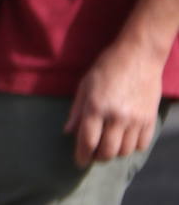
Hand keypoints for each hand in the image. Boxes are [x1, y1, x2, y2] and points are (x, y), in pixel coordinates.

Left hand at [64, 39, 165, 165]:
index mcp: (96, 107)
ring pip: (125, 151)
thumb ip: (77, 110)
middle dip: (98, 157)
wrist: (139, 56)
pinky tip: (125, 140)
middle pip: (107, 151)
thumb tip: (68, 131)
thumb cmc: (107, 67)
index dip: (82, 155)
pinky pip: (142, 144)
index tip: (79, 161)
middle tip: (93, 155)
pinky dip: (132, 147)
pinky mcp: (150, 119)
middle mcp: (116, 116)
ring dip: (115, 153)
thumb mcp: (85, 84)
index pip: (88, 140)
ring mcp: (136, 119)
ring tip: (108, 147)